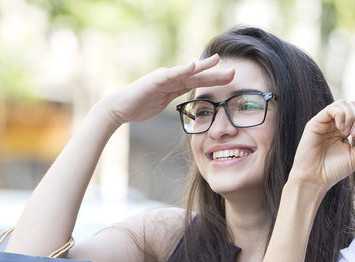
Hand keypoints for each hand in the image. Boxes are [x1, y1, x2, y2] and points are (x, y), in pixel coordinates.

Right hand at [103, 55, 235, 126]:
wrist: (119, 108)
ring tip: (217, 61)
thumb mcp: (162, 102)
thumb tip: (183, 101)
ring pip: (187, 72)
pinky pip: (171, 75)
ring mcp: (163, 77)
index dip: (214, 80)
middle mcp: (171, 77)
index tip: (232, 79)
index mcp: (174, 84)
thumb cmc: (139, 106)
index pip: (198, 81)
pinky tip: (194, 66)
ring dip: (203, 67)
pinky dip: (183, 70)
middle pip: (197, 75)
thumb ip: (174, 97)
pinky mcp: (155, 80)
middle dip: (216, 73)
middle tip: (234, 71)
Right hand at [290, 100, 354, 189]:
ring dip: (350, 116)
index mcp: (347, 130)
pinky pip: (331, 109)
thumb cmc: (335, 170)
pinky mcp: (316, 123)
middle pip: (353, 105)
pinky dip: (340, 115)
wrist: (315, 179)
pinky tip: (341, 129)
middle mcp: (336, 124)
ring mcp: (326, 122)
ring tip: (348, 132)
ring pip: (343, 104)